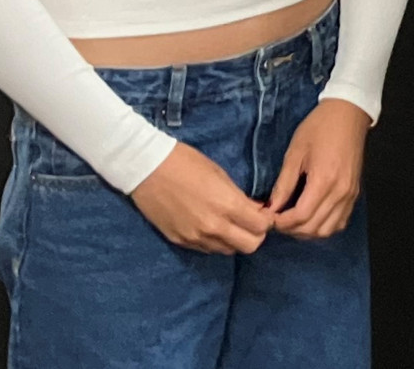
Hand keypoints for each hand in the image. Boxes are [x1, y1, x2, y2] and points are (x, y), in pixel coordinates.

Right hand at [131, 142, 273, 254]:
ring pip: (228, 251)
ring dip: (234, 240)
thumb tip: (256, 210)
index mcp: (227, 205)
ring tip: (230, 223)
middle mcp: (213, 227)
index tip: (262, 212)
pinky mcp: (180, 242)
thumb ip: (239, 197)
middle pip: (250, 246)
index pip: (261, 227)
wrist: (147, 169)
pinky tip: (211, 226)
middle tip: (250, 221)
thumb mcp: (220, 175)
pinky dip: (215, 241)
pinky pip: (207, 249)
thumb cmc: (186, 163)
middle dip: (255, 234)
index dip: (266, 220)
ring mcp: (195, 237)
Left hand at [268, 99, 370, 239]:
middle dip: (291, 229)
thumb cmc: (319, 128)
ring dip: (307, 231)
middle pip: (314, 228)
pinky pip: (339, 222)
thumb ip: (283, 184)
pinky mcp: (354, 194)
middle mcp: (340, 192)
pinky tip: (311, 218)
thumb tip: (271, 208)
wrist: (348, 114)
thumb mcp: (295, 152)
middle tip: (277, 220)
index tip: (268, 217)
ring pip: (328, 230)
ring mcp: (350, 195)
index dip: (282, 222)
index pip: (301, 216)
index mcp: (324, 180)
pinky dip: (323, 227)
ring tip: (292, 221)